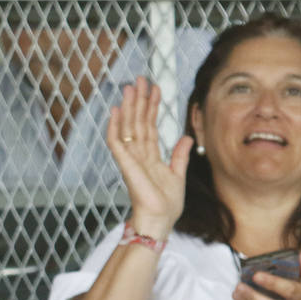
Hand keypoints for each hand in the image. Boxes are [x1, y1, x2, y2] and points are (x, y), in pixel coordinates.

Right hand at [106, 77, 191, 238]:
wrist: (160, 219)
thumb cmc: (166, 204)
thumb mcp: (178, 175)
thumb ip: (179, 155)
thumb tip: (186, 138)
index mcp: (150, 156)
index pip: (150, 126)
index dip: (152, 107)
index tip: (155, 89)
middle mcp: (138, 155)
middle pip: (138, 121)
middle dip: (139, 100)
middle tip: (140, 79)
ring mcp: (130, 159)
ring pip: (128, 126)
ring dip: (129, 106)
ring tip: (130, 87)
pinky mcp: (125, 164)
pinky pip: (117, 142)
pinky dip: (114, 126)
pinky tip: (115, 110)